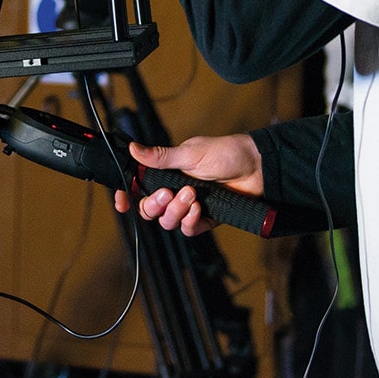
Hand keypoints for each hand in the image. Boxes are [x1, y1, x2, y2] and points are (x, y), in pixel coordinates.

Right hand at [112, 132, 263, 237]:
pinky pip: (187, 229)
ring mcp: (189, 206)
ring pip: (167, 221)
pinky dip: (190, 221)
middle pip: (150, 209)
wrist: (256, 168)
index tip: (122, 201)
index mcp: (167, 171)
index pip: (139, 185)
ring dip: (176, 210)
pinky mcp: (204, 218)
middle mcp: (175, 190)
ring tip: (192, 196)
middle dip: (155, 204)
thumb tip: (133, 148)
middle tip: (168, 193)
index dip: (127, 194)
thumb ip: (160, 157)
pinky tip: (200, 209)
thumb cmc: (226, 153)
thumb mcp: (190, 153)